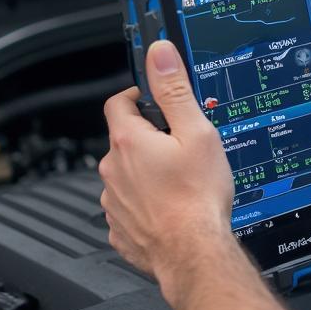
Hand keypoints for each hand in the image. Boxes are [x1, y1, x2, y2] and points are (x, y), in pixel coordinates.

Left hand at [99, 40, 235, 289]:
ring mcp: (113, 202)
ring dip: (147, 172)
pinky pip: (130, 206)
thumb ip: (174, 90)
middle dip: (150, 137)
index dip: (138, 96)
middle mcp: (113, 171)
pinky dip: (147, 203)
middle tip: (182, 145)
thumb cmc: (197, 197)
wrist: (194, 254)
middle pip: (126, 140)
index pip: (119, 102)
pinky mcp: (120, 229)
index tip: (157, 100)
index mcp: (128, 141)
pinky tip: (172, 207)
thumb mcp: (196, 131)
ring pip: (128, 174)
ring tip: (181, 180)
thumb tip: (159, 54)